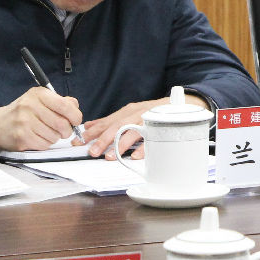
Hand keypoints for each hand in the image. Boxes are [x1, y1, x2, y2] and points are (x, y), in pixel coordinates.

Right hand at [0, 87, 82, 151]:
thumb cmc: (23, 111)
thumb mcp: (41, 99)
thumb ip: (61, 101)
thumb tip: (75, 108)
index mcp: (38, 94)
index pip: (65, 106)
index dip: (75, 115)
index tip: (76, 120)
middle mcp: (30, 106)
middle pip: (61, 123)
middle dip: (67, 130)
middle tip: (64, 131)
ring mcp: (24, 122)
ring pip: (54, 136)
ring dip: (55, 137)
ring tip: (48, 132)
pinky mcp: (21, 138)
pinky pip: (44, 145)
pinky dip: (46, 143)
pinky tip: (39, 138)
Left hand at [82, 93, 209, 158]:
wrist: (181, 103)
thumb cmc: (152, 111)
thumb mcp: (129, 112)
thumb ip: (110, 120)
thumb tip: (88, 126)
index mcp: (127, 112)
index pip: (106, 122)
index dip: (91, 132)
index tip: (78, 142)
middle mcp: (136, 115)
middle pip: (117, 126)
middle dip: (103, 139)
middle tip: (92, 152)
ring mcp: (149, 120)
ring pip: (132, 131)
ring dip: (120, 144)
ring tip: (110, 156)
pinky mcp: (162, 127)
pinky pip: (152, 138)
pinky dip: (144, 148)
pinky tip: (135, 157)